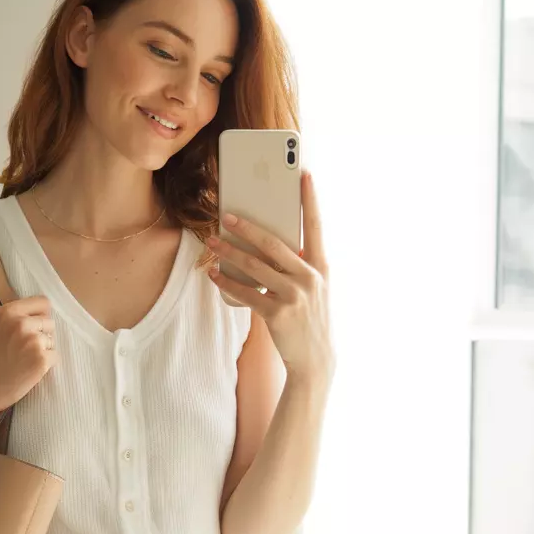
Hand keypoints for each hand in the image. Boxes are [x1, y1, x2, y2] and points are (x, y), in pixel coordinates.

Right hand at [0, 293, 57, 411]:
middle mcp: (21, 323)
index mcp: (9, 311)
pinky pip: (55, 356)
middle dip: (42, 335)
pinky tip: (29, 370)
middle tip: (24, 350)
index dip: (41, 316)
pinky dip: (46, 365)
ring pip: (52, 340)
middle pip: (50, 322)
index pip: (43, 302)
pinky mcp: (41, 359)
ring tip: (24, 360)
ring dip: (44, 351)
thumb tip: (45, 310)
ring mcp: (32, 341)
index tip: (32, 328)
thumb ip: (18, 317)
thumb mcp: (0, 329)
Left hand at [205, 169, 334, 384]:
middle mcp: (310, 278)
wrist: (315, 360)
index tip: (304, 173)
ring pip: (255, 266)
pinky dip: (227, 282)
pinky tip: (213, 274)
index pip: (315, 226)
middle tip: (228, 214)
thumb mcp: (313, 289)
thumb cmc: (309, 319)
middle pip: (274, 243)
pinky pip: (246, 293)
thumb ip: (298, 266)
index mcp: (321, 267)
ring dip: (229, 252)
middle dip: (249, 226)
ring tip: (212, 241)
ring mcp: (295, 296)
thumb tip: (266, 244)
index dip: (310, 199)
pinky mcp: (278, 313)